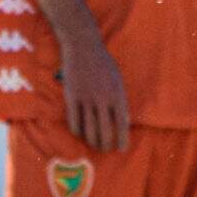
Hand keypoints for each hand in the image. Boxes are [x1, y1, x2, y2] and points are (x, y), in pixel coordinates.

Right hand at [59, 33, 129, 153]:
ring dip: (91, 140)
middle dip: (105, 144)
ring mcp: (86, 98)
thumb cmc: (103, 63)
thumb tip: (124, 121)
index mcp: (117, 94)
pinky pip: (74, 120)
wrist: (83, 47)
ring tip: (93, 145)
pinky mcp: (72, 96)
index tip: (122, 148)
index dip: (122, 138)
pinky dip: (77, 130)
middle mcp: (102, 98)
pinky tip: (79, 133)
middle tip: (105, 150)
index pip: (122, 123)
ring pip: (89, 128)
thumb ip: (120, 100)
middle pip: (104, 130)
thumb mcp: (118, 79)